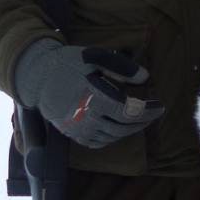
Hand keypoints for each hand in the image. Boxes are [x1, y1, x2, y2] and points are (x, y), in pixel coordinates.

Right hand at [14, 38, 163, 147]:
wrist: (39, 77)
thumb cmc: (70, 63)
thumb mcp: (96, 58)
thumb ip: (122, 68)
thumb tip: (145, 77)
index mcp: (94, 97)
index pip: (128, 112)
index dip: (148, 112)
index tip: (160, 106)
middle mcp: (86, 117)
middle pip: (123, 127)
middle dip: (142, 121)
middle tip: (154, 113)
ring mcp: (78, 129)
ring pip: (112, 136)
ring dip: (130, 129)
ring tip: (140, 118)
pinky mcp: (73, 135)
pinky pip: (98, 142)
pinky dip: (113, 136)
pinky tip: (120, 126)